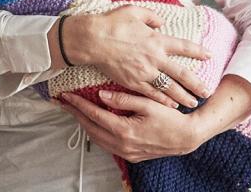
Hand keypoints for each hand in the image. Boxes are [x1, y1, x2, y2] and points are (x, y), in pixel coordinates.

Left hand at [60, 90, 200, 161]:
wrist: (187, 137)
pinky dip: (96, 132)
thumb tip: (101, 94)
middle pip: (90, 128)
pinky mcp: (131, 156)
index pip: (94, 115)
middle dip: (75, 114)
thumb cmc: (170, 118)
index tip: (66, 95)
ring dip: (84, 124)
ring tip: (75, 110)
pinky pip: (106, 144)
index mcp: (125, 131)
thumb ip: (123, 99)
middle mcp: (122, 145)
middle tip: (63, 102)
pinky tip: (93, 122)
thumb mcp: (148, 103)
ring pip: (96, 138)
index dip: (78, 104)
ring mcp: (126, 153)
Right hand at [62, 6, 211, 109]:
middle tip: (208, 92)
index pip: (183, 47)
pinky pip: (152, 94)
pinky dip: (163, 100)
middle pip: (181, 74)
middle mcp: (154, 58)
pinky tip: (171, 105)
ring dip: (183, 96)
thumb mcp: (133, 11)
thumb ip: (151, 16)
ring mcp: (144, 72)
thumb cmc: (112, 23)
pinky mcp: (132, 82)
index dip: (198, 51)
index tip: (209, 55)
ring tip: (193, 103)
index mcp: (156, 40)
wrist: (93, 40)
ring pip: (169, 88)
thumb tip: (161, 22)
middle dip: (196, 84)